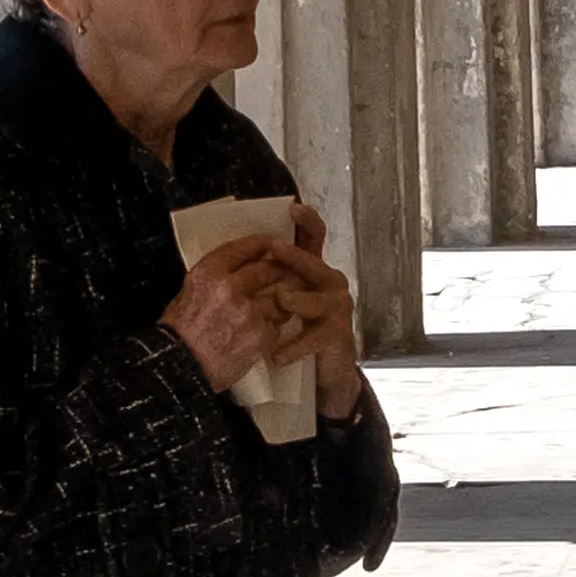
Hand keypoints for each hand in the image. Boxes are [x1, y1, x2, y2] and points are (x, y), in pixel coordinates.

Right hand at [163, 231, 317, 392]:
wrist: (181, 367)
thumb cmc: (180, 331)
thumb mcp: (189, 292)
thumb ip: (217, 277)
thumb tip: (243, 267)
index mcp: (208, 273)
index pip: (243, 249)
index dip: (262, 244)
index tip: (272, 243)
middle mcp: (230, 288)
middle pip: (267, 270)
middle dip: (278, 271)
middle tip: (285, 273)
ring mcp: (249, 312)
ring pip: (278, 298)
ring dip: (278, 303)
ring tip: (271, 309)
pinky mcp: (261, 334)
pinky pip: (277, 325)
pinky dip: (272, 328)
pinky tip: (259, 333)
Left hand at [280, 200, 371, 421]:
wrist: (323, 368)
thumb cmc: (296, 327)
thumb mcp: (280, 296)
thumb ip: (267, 275)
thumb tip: (237, 252)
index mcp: (313, 268)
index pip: (312, 238)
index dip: (306, 221)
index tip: (293, 208)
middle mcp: (329, 281)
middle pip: (313, 263)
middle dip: (295, 256)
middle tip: (276, 249)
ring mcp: (336, 306)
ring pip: (312, 299)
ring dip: (294, 300)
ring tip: (280, 302)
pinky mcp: (338, 333)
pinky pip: (312, 337)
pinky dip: (293, 346)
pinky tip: (276, 355)